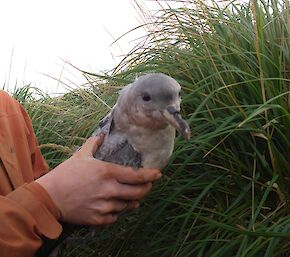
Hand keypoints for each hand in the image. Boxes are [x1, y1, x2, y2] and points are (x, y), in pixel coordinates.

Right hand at [36, 135, 160, 225]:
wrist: (49, 198)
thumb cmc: (66, 175)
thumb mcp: (81, 155)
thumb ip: (94, 143)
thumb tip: (102, 134)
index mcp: (107, 172)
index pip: (136, 175)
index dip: (150, 175)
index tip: (158, 174)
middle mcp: (109, 190)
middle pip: (138, 192)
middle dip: (146, 189)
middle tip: (148, 185)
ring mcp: (105, 205)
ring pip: (128, 205)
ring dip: (133, 200)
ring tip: (133, 196)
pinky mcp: (98, 218)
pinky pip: (115, 217)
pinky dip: (118, 211)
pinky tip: (115, 206)